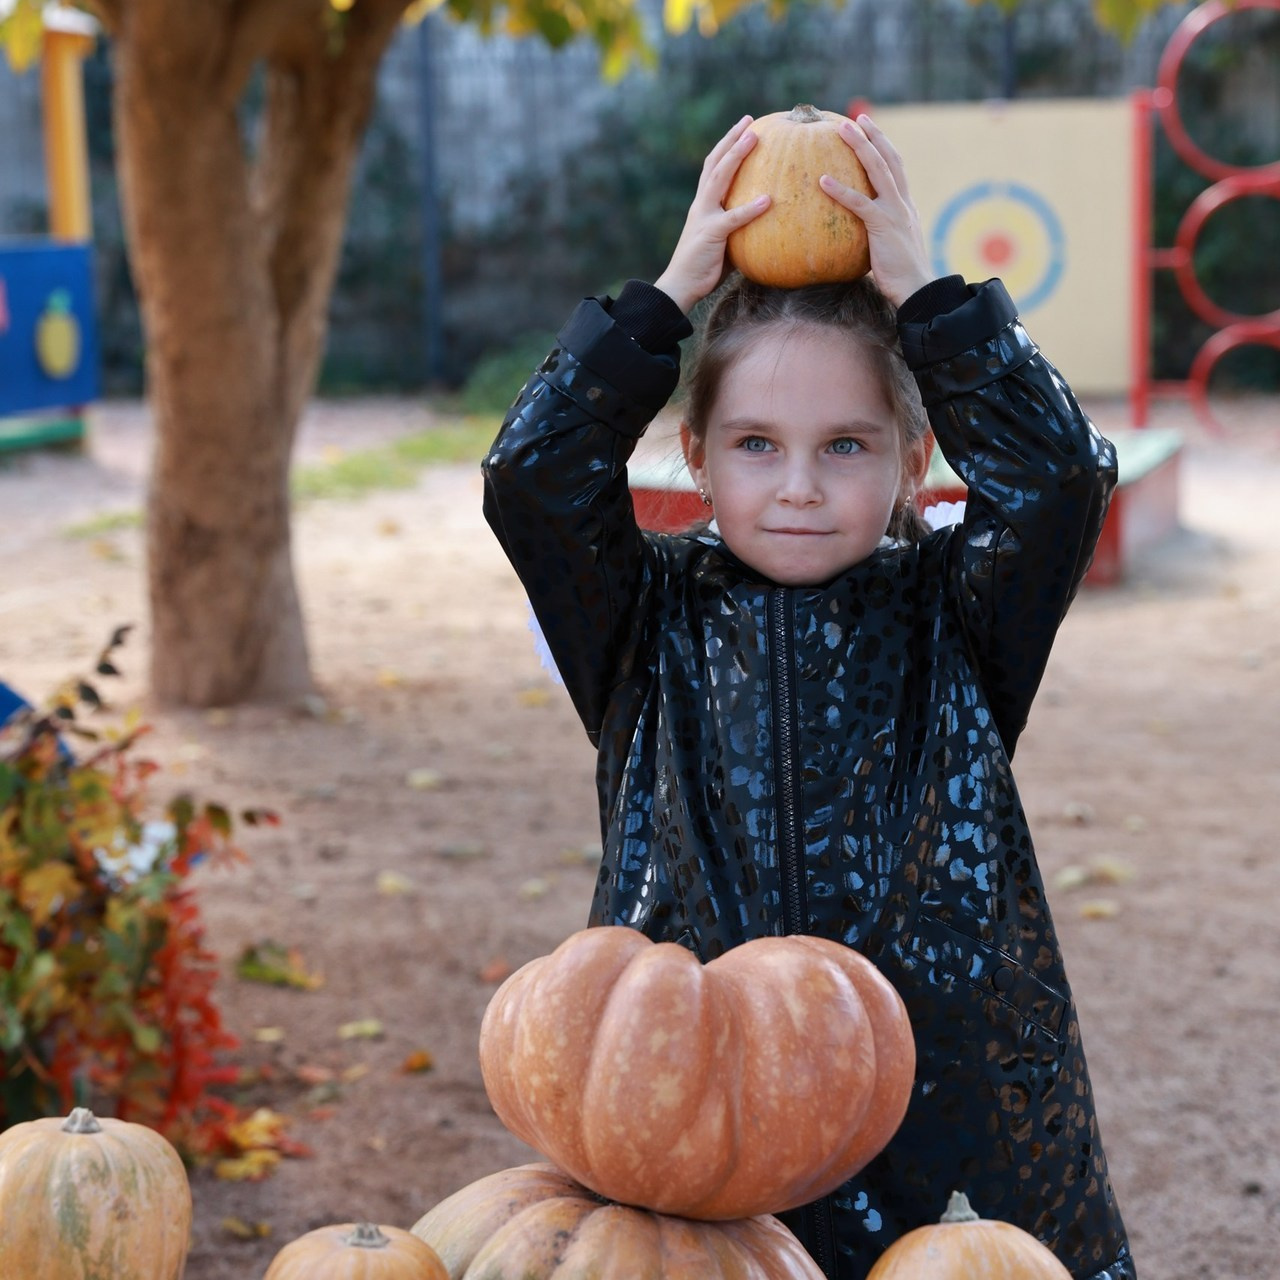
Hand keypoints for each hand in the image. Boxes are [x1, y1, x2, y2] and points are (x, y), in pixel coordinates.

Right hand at [654, 116, 771, 314]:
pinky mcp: (711, 235)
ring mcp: (704, 217)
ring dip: (737, 156)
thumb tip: (764, 222)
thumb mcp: (724, 242)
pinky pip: (733, 219)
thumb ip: (738, 228)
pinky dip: (750, 209)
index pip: (713, 168)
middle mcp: (701, 205)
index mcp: (702, 205)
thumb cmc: (704, 268)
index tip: (743, 129)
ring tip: (755, 137)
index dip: (726, 147)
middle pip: (715, 163)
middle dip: (731, 139)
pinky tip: (768, 200)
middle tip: (749, 120)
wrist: (680, 286)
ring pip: (720, 179)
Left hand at [819, 114, 932, 308]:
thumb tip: (857, 236)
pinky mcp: (883, 226)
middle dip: (872, 136)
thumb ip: (877, 234)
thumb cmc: (901, 276)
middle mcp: (902, 203)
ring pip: (877, 170)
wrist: (917, 290)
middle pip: (888, 159)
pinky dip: (841, 190)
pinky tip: (822, 181)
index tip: (869, 131)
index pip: (895, 168)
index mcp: (905, 206)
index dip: (882, 147)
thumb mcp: (889, 248)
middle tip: (855, 118)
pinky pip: (859, 203)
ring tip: (840, 129)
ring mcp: (895, 211)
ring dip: (859, 146)